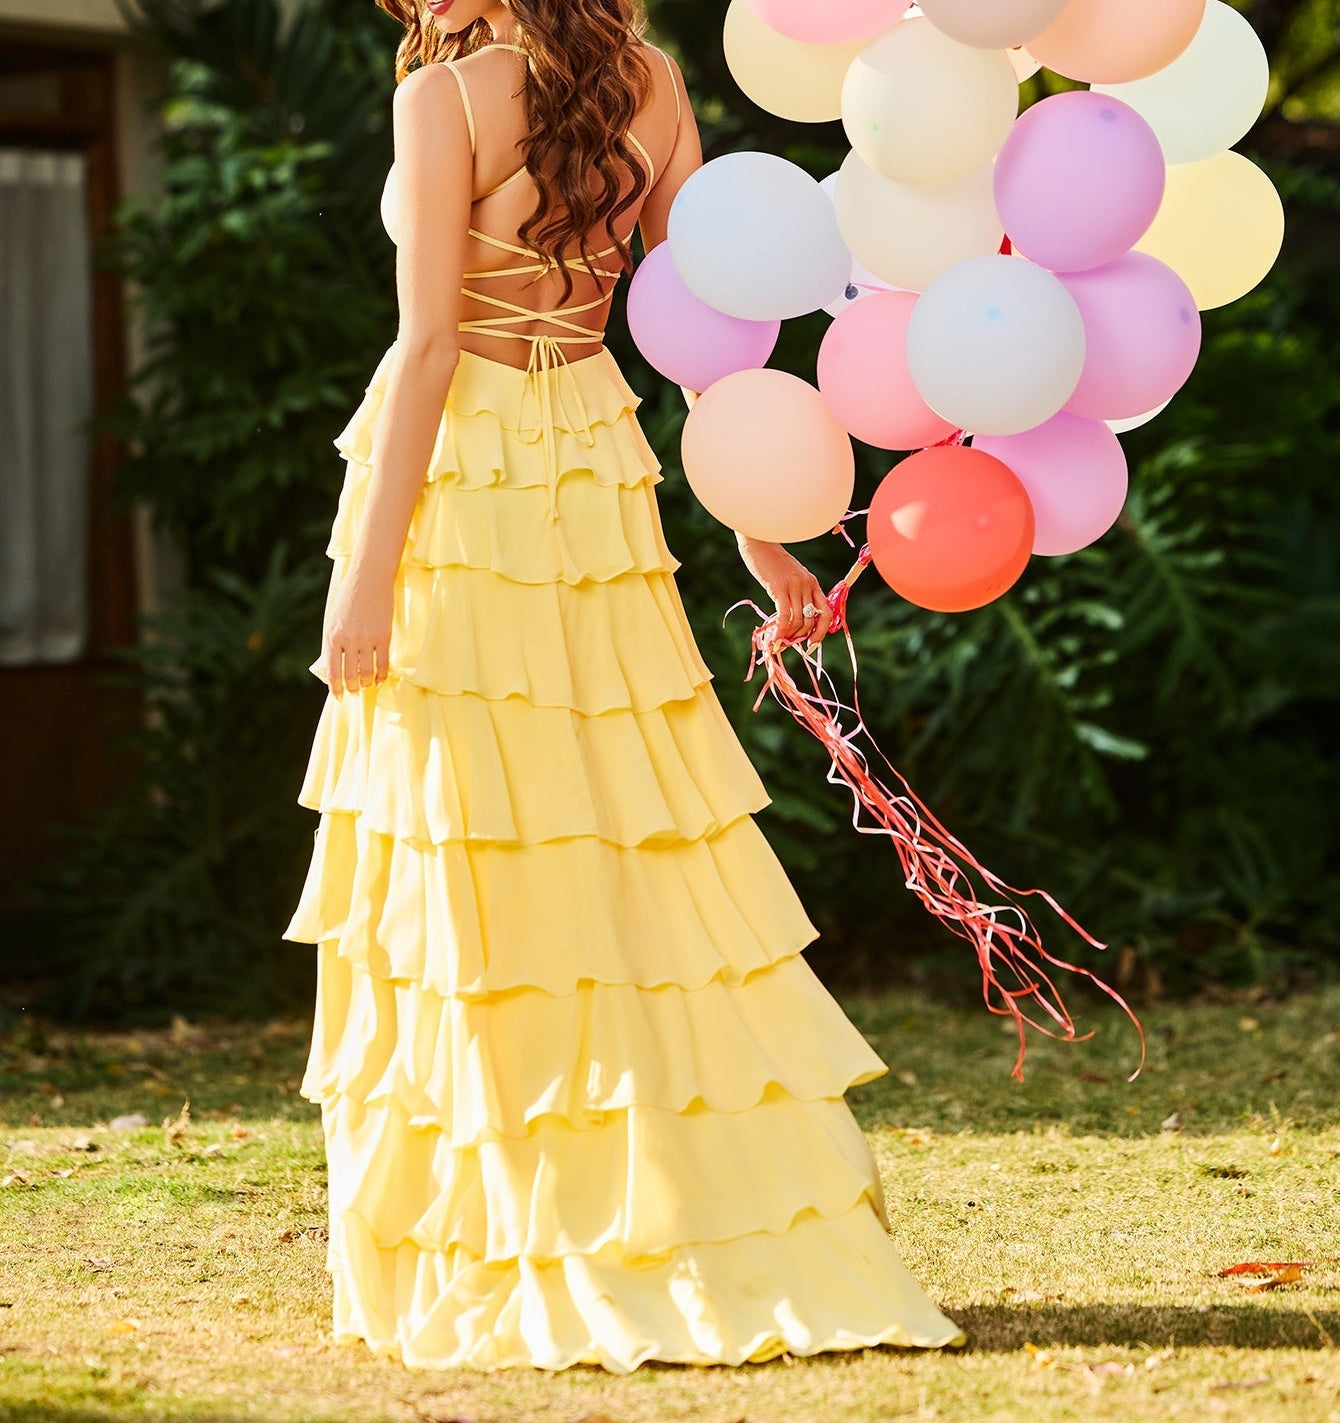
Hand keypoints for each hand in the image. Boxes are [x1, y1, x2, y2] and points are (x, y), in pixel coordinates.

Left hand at [322, 569, 392, 697]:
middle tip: (354, 692)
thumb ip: (333, 642)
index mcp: (331, 636)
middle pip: (349, 675)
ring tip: (366, 685)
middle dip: (351, 688)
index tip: (338, 696)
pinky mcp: (383, 636)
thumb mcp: (332, 619)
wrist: (369, 579)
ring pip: (366, 672)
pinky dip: (381, 675)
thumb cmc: (348, 598)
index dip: (335, 687)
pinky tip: (379, 679)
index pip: (332, 671)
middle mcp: (348, 640)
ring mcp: (366, 639)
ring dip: (365, 683)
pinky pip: (382, 663)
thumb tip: (333, 666)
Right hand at [736, 534, 833, 650]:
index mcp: (813, 583)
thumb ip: (795, 594)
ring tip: (777, 642)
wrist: (759, 541)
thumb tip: (792, 621)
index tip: (811, 643)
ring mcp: (794, 586)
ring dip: (788, 636)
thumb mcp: (790, 576)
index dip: (821, 631)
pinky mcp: (779, 588)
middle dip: (799, 636)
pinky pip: (784, 615)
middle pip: (811, 620)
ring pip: (798, 620)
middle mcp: (807, 585)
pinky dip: (780, 630)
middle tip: (786, 644)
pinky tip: (773, 638)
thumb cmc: (771, 562)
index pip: (826, 612)